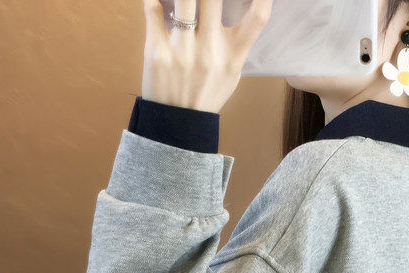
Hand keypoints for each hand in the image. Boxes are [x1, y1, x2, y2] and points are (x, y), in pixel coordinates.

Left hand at [141, 0, 272, 113]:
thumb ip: (237, 42)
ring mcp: (183, 50)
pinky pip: (152, 10)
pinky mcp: (157, 50)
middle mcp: (210, 50)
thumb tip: (243, 7)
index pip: (257, 19)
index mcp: (232, 55)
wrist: (178, 124)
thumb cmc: (206, 93)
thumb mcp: (231, 73)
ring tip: (186, 0)